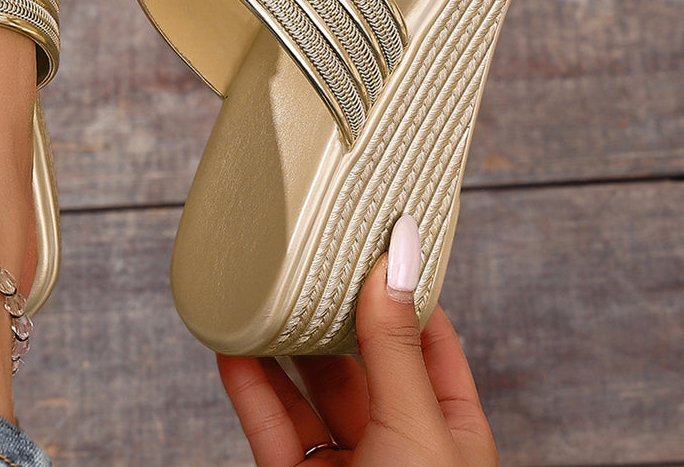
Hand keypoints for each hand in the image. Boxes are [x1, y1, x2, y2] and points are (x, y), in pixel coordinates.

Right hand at [218, 217, 497, 466]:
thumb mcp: (417, 426)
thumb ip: (396, 345)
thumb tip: (397, 259)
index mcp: (450, 427)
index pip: (429, 339)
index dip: (403, 289)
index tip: (374, 240)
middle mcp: (397, 440)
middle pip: (361, 358)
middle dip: (334, 309)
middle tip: (307, 258)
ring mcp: (346, 465)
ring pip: (309, 389)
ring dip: (284, 343)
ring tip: (263, 292)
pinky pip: (270, 425)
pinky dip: (249, 385)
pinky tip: (233, 346)